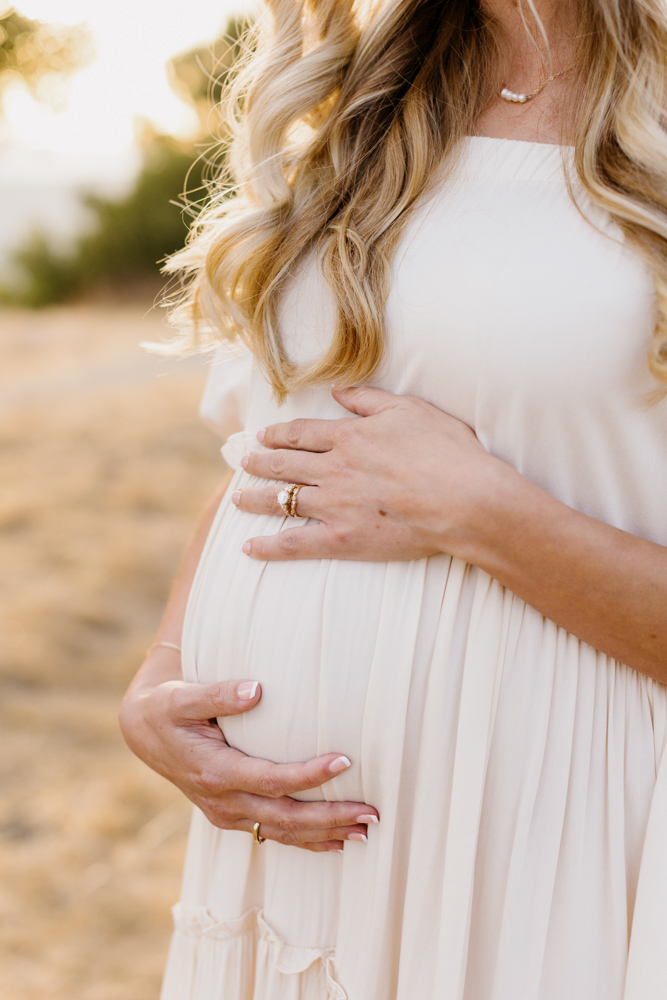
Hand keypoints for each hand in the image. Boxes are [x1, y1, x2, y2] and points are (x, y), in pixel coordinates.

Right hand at [119, 654, 377, 852]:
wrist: (143, 732)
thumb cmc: (167, 708)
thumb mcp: (183, 697)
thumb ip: (218, 694)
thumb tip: (257, 689)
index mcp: (216, 772)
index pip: (272, 780)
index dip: (310, 775)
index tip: (346, 761)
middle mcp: (223, 800)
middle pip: (285, 817)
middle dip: (330, 818)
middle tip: (372, 813)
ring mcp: (227, 812)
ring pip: (282, 832)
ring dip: (325, 835)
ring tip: (365, 832)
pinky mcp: (231, 814)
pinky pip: (272, 833)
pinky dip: (305, 841)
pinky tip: (334, 843)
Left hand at [235, 386, 511, 561]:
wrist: (464, 499)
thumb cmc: (446, 452)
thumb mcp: (410, 409)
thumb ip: (368, 399)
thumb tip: (339, 390)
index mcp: (349, 437)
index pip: (302, 433)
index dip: (279, 434)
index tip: (263, 435)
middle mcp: (334, 469)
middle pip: (285, 464)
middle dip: (260, 462)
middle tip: (243, 462)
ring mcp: (334, 504)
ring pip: (282, 499)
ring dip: (255, 497)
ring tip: (236, 497)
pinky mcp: (341, 538)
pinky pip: (294, 542)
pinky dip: (269, 546)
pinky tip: (248, 547)